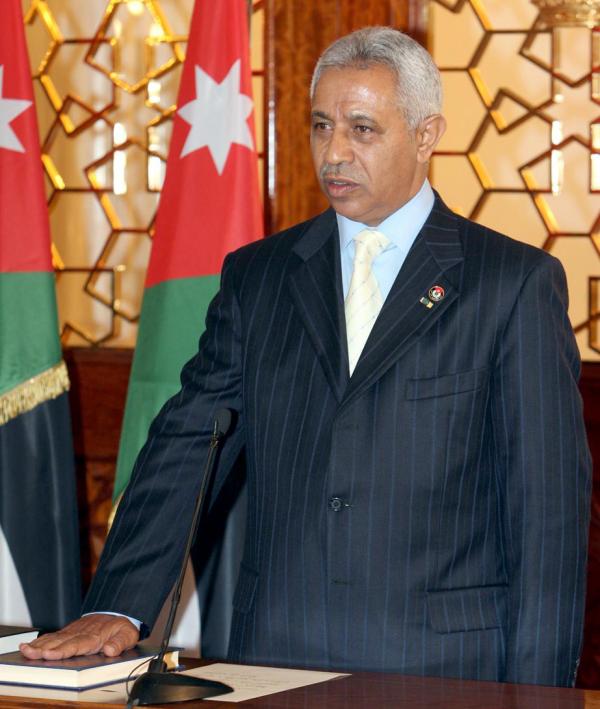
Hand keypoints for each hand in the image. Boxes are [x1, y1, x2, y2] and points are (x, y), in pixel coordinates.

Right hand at [19, 614, 139, 659]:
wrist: (119, 611)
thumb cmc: (121, 627)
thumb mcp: (127, 635)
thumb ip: (119, 643)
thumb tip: (110, 650)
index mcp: (94, 637)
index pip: (76, 645)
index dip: (62, 650)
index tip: (50, 654)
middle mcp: (81, 634)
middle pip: (60, 643)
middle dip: (44, 649)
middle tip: (28, 652)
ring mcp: (74, 632)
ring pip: (54, 639)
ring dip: (39, 645)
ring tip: (25, 649)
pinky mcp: (69, 632)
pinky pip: (54, 637)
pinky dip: (41, 641)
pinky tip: (31, 646)